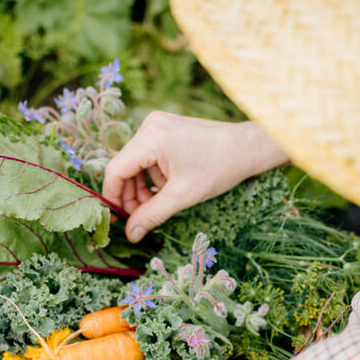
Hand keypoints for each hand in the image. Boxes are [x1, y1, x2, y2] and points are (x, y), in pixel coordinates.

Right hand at [102, 112, 288, 241]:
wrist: (247, 148)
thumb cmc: (219, 168)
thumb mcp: (182, 196)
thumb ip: (151, 215)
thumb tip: (131, 234)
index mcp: (151, 138)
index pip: (116, 170)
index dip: (112, 197)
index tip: (116, 220)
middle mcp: (150, 126)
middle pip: (125, 166)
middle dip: (129, 195)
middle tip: (138, 219)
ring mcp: (157, 125)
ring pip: (135, 163)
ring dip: (141, 188)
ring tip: (155, 206)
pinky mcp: (165, 129)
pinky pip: (147, 156)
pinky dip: (152, 176)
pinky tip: (166, 189)